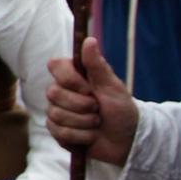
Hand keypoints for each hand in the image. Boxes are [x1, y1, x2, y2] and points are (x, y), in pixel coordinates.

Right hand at [45, 37, 139, 164]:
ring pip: (57, 115)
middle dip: (82, 105)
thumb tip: (89, 40)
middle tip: (98, 109)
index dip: (69, 79)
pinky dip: (81, 136)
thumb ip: (96, 65)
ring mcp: (57, 111)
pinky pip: (60, 132)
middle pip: (54, 93)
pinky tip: (91, 135)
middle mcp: (61, 92)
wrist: (126, 140)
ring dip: (84, 122)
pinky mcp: (57, 131)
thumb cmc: (121, 110)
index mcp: (73, 76)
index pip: (54, 65)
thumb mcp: (112, 86)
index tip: (88, 88)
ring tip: (97, 123)